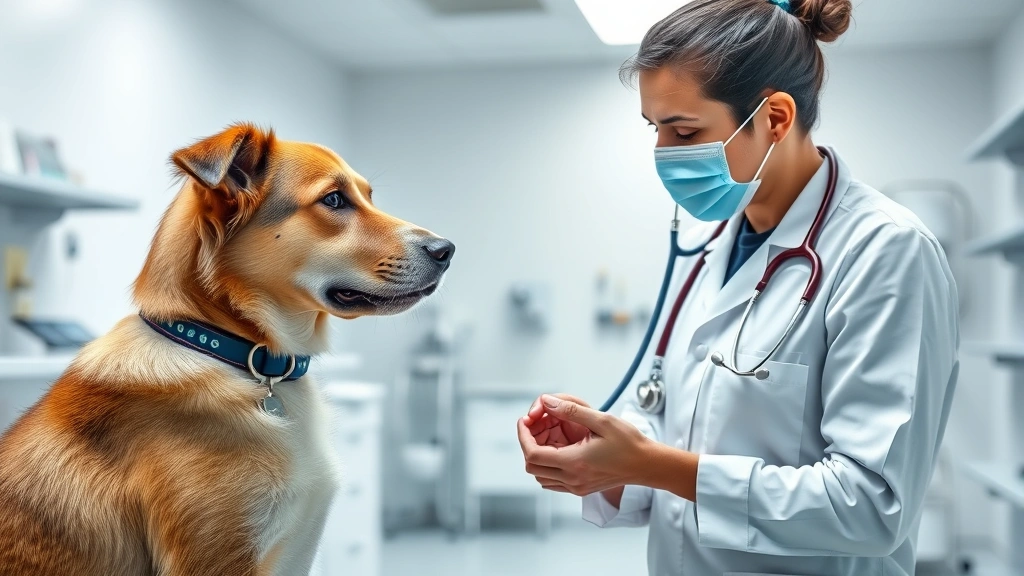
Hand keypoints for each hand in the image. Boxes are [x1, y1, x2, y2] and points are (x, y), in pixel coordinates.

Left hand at [517, 394, 651, 496]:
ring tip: (547, 436)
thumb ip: (571, 410)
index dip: (523, 436)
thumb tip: (547, 402)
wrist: (647, 464)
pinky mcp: (581, 489)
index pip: (532, 454)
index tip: (525, 420)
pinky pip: (553, 481)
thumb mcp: (601, 420)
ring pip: (541, 476)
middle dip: (528, 444)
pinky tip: (558, 450)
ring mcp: (576, 487)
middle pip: (532, 467)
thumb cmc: (629, 442)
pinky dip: (548, 466)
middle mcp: (572, 479)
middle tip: (535, 426)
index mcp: (574, 462)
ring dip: (537, 456)